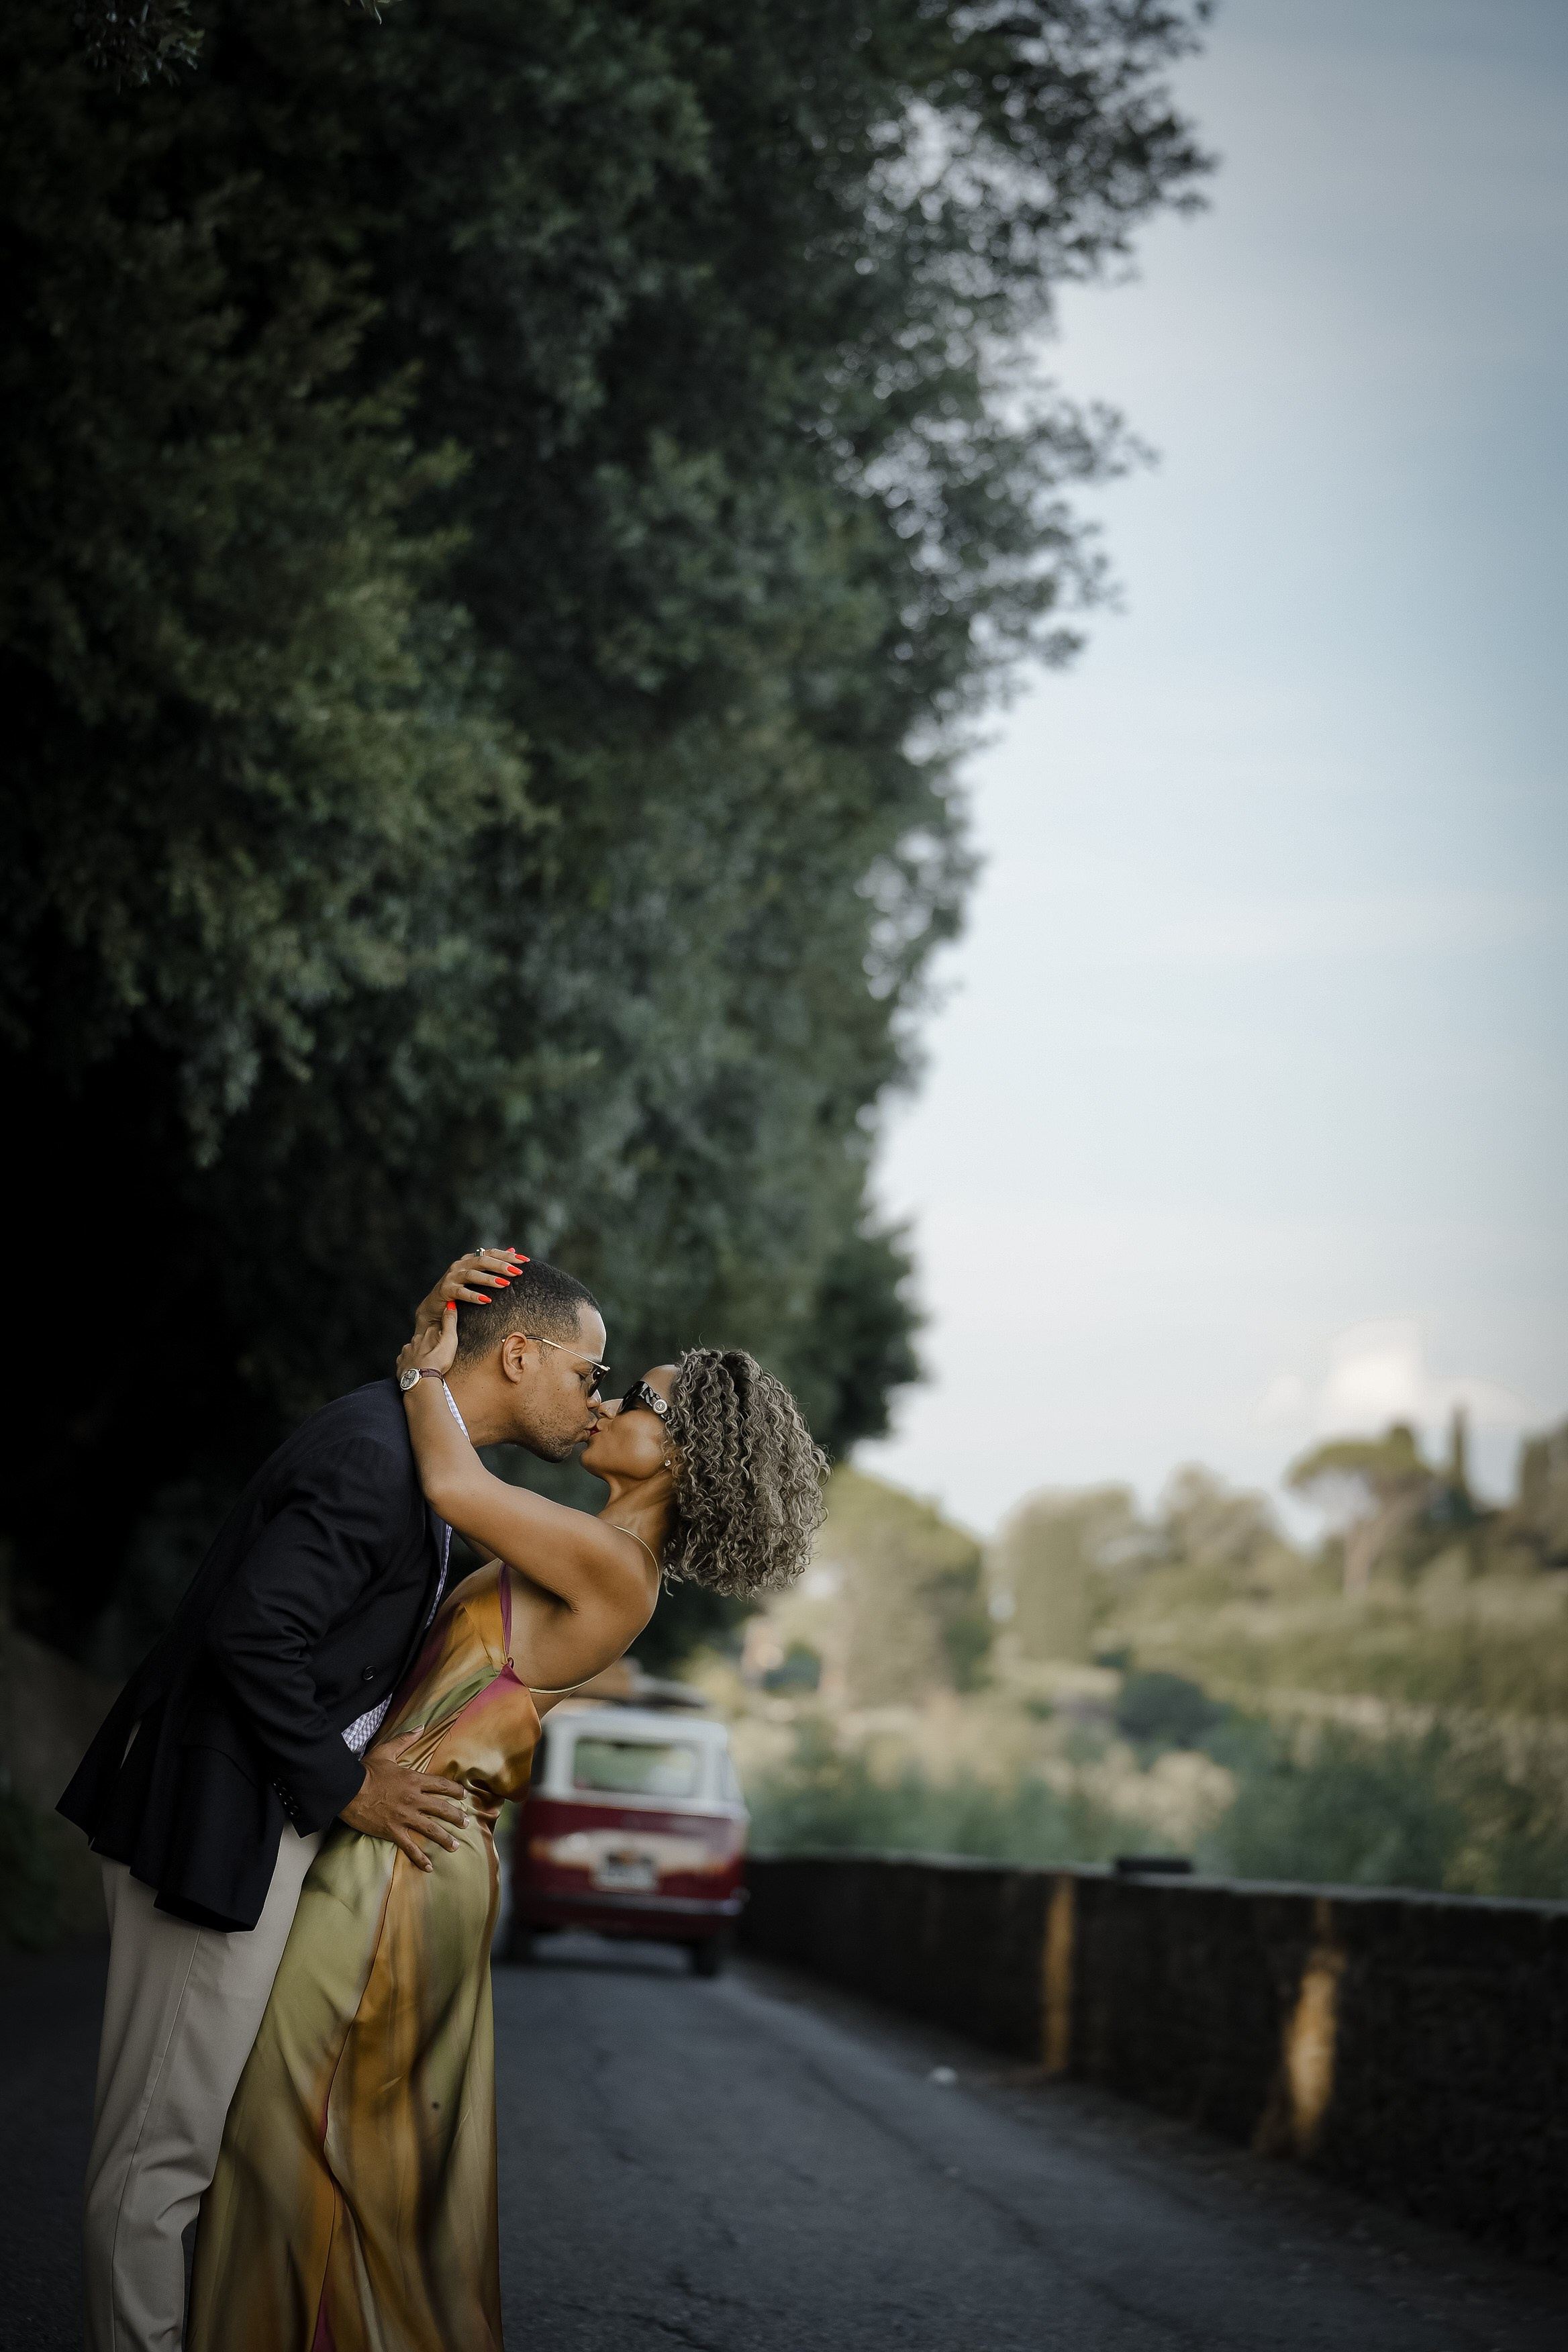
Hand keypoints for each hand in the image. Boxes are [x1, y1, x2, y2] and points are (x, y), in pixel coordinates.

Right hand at [339, 1734, 466, 1870]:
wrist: (347, 1790)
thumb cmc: (366, 1770)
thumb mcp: (386, 1750)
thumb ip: (405, 1739)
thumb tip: (421, 1727)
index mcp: (414, 1780)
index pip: (441, 1785)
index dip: (454, 1790)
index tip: (464, 1795)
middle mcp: (414, 1799)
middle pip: (441, 1809)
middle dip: (456, 1816)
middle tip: (466, 1823)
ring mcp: (404, 1817)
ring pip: (431, 1829)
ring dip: (445, 1839)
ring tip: (455, 1846)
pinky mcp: (393, 1831)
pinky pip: (410, 1847)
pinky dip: (420, 1858)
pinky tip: (429, 1866)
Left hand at [397, 1302, 457, 1382]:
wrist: (422, 1380)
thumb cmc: (438, 1362)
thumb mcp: (450, 1340)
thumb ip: (450, 1323)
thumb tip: (450, 1305)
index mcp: (427, 1334)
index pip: (433, 1330)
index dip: (438, 1335)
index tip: (442, 1342)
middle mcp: (414, 1340)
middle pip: (421, 1340)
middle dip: (427, 1345)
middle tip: (435, 1355)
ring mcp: (406, 1352)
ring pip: (412, 1350)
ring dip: (418, 1355)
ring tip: (426, 1364)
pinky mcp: (401, 1364)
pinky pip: (405, 1362)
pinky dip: (410, 1364)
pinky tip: (416, 1369)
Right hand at [413, 1247, 525, 1339]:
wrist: (435, 1306)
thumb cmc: (459, 1290)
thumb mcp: (476, 1275)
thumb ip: (493, 1263)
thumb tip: (513, 1250)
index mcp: (470, 1259)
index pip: (491, 1253)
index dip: (508, 1256)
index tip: (525, 1261)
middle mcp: (460, 1264)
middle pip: (483, 1260)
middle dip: (501, 1266)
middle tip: (517, 1272)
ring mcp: (452, 1276)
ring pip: (472, 1275)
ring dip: (490, 1279)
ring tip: (505, 1284)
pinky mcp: (446, 1290)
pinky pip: (461, 1292)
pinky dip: (474, 1296)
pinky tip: (486, 1300)